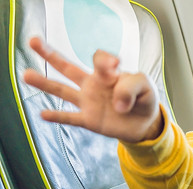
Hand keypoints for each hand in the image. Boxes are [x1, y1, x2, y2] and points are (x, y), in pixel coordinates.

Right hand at [23, 37, 162, 142]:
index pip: (99, 59)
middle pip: (68, 68)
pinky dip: (58, 116)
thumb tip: (117, 103)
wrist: (144, 122)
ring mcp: (89, 102)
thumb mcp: (145, 86)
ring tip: (26, 74)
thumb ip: (132, 87)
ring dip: (45, 83)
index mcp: (108, 73)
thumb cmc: (143, 99)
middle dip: (51, 54)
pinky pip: (70, 118)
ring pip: (63, 91)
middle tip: (33, 41)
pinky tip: (43, 114)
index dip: (104, 61)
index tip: (114, 65)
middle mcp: (93, 85)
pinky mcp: (90, 120)